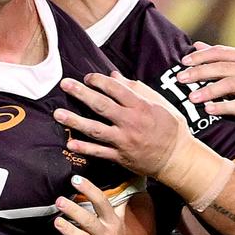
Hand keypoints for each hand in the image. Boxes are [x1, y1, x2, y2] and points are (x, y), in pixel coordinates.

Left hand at [48, 176, 145, 234]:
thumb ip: (116, 204)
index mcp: (112, 223)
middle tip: (59, 200)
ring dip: (70, 231)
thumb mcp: (119, 223)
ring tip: (57, 222)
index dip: (90, 189)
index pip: (102, 203)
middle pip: (90, 222)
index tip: (76, 179)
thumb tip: (122, 182)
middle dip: (75, 211)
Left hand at [53, 73, 186, 177]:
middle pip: (101, 106)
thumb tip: (114, 76)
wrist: (177, 159)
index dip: (99, 81)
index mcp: (141, 107)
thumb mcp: (159, 104)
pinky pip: (100, 152)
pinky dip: (85, 148)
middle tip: (64, 84)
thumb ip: (137, 89)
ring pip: (96, 130)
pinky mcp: (121, 157)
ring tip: (58, 114)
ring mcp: (124, 141)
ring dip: (75, 121)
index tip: (88, 77)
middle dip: (81, 93)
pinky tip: (70, 143)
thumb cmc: (170, 128)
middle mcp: (131, 123)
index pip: (116, 90)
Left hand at [177, 42, 234, 139]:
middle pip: (223, 67)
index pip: (221, 52)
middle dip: (199, 72)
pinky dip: (223, 107)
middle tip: (181, 79)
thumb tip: (197, 45)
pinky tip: (209, 110)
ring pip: (231, 84)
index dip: (201, 56)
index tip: (183, 62)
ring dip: (209, 91)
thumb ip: (222, 59)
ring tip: (191, 97)